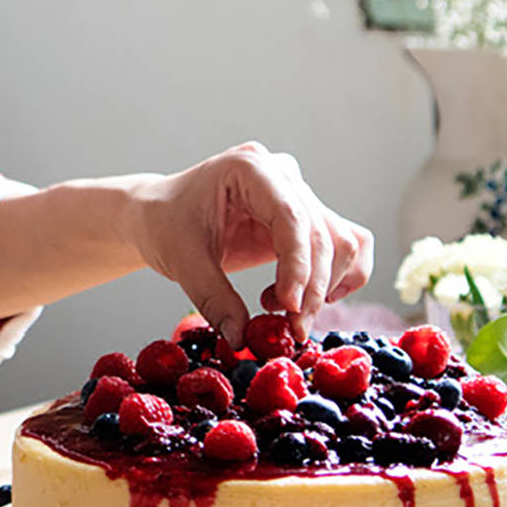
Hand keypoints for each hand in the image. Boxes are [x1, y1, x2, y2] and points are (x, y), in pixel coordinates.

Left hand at [121, 142, 373, 343]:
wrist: (161, 215)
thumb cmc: (167, 224)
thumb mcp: (182, 260)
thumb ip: (213, 297)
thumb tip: (241, 338)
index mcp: (249, 168)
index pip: (291, 215)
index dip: (297, 265)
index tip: (289, 307)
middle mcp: (282, 175)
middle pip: (322, 234)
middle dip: (311, 289)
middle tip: (291, 330)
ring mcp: (299, 194)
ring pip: (342, 242)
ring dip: (324, 288)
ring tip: (283, 313)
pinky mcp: (307, 219)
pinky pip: (346, 245)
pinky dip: (338, 279)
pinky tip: (305, 300)